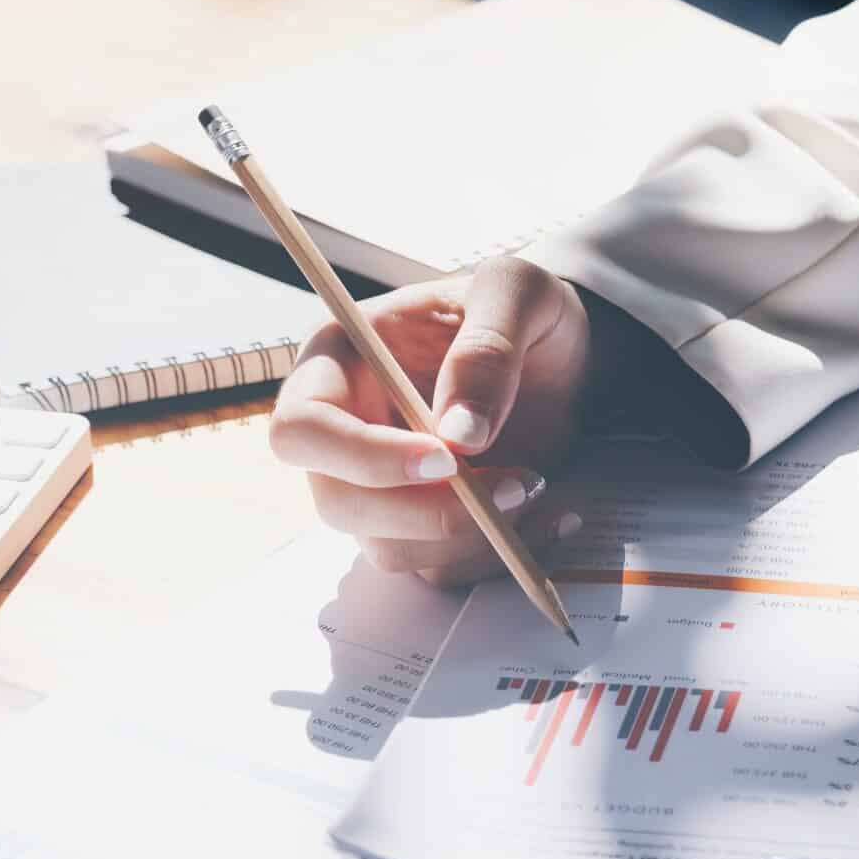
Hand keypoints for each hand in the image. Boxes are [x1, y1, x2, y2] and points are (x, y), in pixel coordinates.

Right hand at [269, 257, 589, 584]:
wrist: (556, 351)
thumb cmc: (517, 309)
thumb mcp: (515, 293)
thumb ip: (488, 348)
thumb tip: (460, 435)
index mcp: (340, 362)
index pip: (302, 429)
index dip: (361, 456)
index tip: (446, 458)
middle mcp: (346, 430)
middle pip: (338, 503)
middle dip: (427, 512)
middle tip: (515, 485)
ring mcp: (380, 485)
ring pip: (390, 547)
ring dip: (469, 536)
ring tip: (539, 484)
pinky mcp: (423, 523)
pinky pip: (442, 565)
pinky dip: (499, 553)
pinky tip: (552, 513)